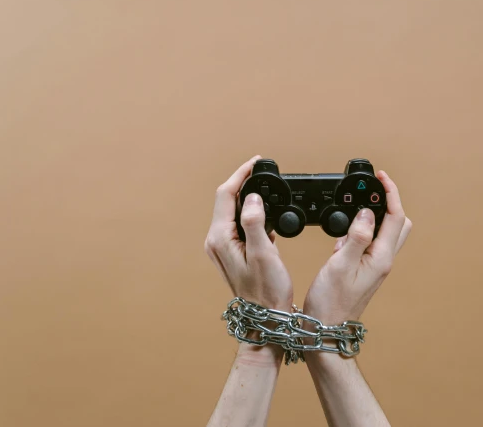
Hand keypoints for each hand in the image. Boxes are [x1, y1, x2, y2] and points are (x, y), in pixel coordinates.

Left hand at [204, 155, 293, 311]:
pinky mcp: (231, 253)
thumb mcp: (264, 254)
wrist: (266, 318)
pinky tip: (265, 213)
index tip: (256, 163)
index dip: (241, 175)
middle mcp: (216, 241)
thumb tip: (252, 198)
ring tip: (265, 186)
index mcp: (220, 238)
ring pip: (232, 211)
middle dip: (243, 182)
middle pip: (226, 200)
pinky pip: (237, 224)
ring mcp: (222, 248)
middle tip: (262, 171)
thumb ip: (255, 223)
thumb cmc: (266, 291)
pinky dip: (250, 213)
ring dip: (247, 197)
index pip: (226, 194)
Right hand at [303, 170, 411, 325]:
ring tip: (356, 205)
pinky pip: (369, 242)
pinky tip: (345, 231)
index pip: (395, 217)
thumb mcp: (340, 265)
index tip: (379, 177)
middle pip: (398, 223)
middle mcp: (382, 261)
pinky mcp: (365, 270)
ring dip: (375, 215)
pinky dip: (362, 229)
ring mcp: (375, 266)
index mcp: (381, 258)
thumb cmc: (331, 303)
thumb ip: (356, 237)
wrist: (326, 329)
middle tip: (371, 189)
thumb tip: (367, 213)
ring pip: (385, 233)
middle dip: (388, 202)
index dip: (390, 193)